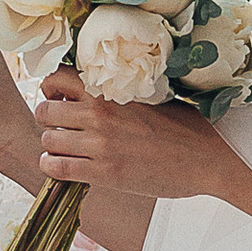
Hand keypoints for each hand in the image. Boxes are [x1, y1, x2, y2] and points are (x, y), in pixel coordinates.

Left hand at [35, 70, 229, 207]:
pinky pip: (58, 167)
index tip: (60, 99)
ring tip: (65, 150)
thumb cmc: (183, 127)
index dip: (51, 90)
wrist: (206, 158)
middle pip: (44, 111)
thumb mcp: (149, 95)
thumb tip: (92, 90)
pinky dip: (52, 167)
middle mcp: (100, 113)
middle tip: (60, 128)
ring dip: (52, 145)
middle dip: (48, 119)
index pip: (57, 78)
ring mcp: (100, 144)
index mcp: (111, 90)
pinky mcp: (104, 172)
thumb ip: (117, 92)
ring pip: (48, 140)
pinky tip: (63, 167)